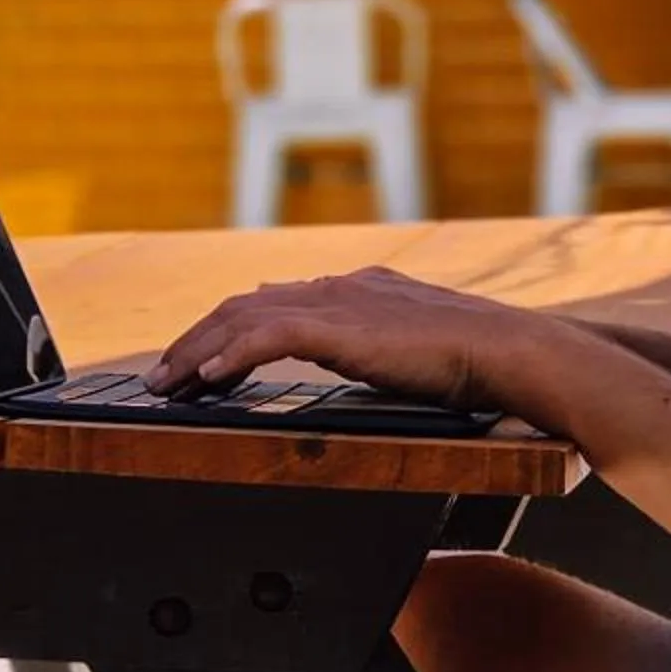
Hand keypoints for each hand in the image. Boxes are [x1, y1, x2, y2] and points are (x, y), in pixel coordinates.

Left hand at [145, 268, 541, 413]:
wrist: (508, 349)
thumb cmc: (476, 361)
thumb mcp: (412, 348)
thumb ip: (375, 346)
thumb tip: (354, 358)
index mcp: (356, 291)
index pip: (272, 303)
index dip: (227, 330)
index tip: (199, 360)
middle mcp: (340, 288)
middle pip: (244, 306)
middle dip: (196, 341)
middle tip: (162, 377)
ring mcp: (340, 303)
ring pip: (245, 318)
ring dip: (198, 351)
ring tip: (168, 383)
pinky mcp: (344, 327)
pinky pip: (270, 336)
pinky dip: (234, 355)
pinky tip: (209, 377)